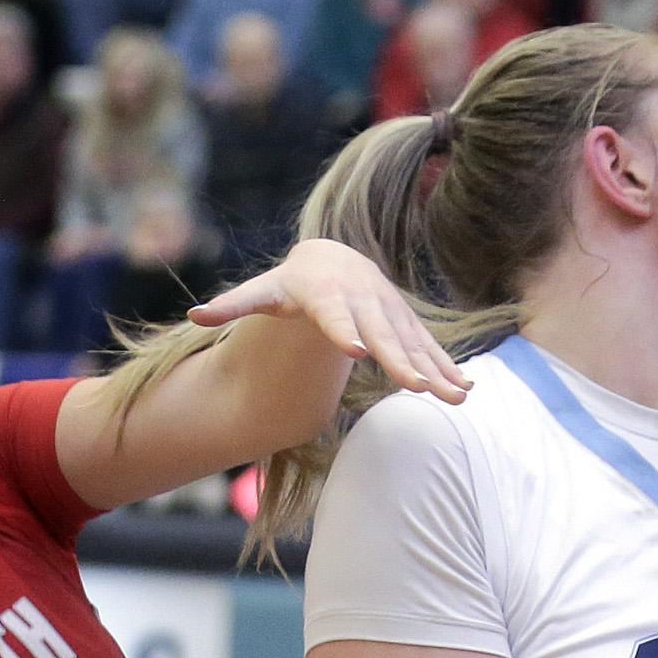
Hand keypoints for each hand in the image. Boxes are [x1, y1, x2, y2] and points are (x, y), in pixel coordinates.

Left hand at [186, 237, 472, 402]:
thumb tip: (193, 314)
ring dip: (434, 370)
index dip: (344, 330)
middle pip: (382, 333)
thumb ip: (234, 304)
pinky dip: (445, 366)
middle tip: (414, 386)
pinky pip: (428, 347)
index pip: (334, 315)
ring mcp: (389, 313)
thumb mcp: (263, 291)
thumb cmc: (293, 284)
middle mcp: (363, 301)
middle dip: (400, 359)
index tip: (356, 349)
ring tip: (454, 397)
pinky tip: (464, 388)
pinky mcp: (406, 324)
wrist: (336, 260)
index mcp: (326, 294)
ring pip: (413, 344)